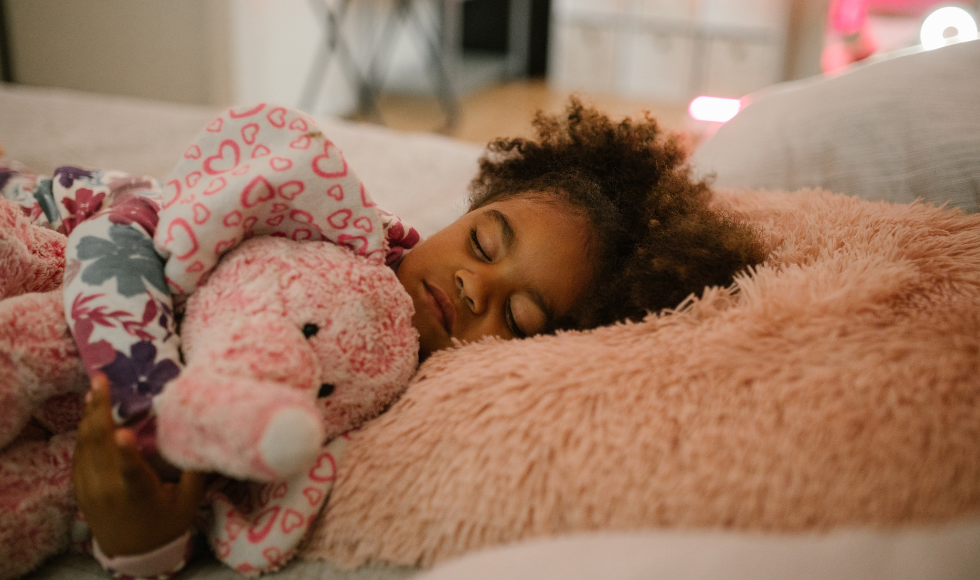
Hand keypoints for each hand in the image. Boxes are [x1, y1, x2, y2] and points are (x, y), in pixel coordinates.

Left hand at [72, 375, 206, 556]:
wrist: (131, 552)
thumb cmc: (165, 524)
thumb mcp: (187, 502)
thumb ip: (193, 469)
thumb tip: (202, 433)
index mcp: (137, 495)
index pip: (130, 472)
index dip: (126, 453)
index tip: (124, 432)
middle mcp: (108, 490)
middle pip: (99, 445)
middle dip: (99, 409)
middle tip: (100, 380)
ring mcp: (90, 487)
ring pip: (85, 444)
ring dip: (89, 415)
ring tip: (94, 389)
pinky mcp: (80, 486)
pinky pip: (80, 452)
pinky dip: (85, 430)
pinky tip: (91, 413)